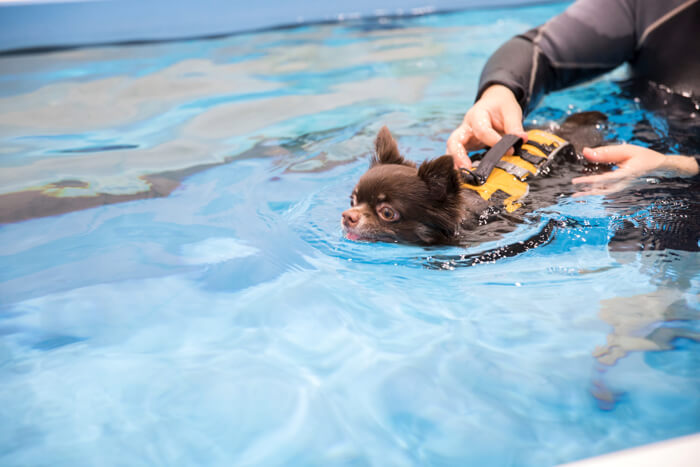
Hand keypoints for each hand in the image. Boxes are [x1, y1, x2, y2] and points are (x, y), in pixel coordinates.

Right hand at [446, 84, 527, 168]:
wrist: (495, 103)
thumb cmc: (501, 106)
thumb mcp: (511, 110)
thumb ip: (515, 125)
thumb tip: (521, 139)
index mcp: (477, 114)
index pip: (481, 130)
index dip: (494, 141)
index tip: (510, 150)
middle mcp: (466, 126)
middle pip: (455, 140)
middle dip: (458, 155)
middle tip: (466, 168)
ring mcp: (464, 137)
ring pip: (452, 149)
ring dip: (455, 163)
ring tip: (463, 175)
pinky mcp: (466, 146)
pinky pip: (457, 155)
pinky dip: (459, 165)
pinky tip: (465, 175)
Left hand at [572, 144, 699, 196]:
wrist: (659, 167)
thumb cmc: (643, 156)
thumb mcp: (625, 150)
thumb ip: (605, 152)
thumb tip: (585, 152)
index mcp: (626, 174)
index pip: (603, 179)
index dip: (588, 181)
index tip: (575, 182)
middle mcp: (623, 184)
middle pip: (601, 191)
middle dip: (586, 193)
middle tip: (572, 195)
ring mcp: (623, 188)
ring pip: (603, 194)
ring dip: (589, 195)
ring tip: (575, 196)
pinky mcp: (621, 189)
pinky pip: (606, 192)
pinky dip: (595, 193)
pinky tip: (586, 193)